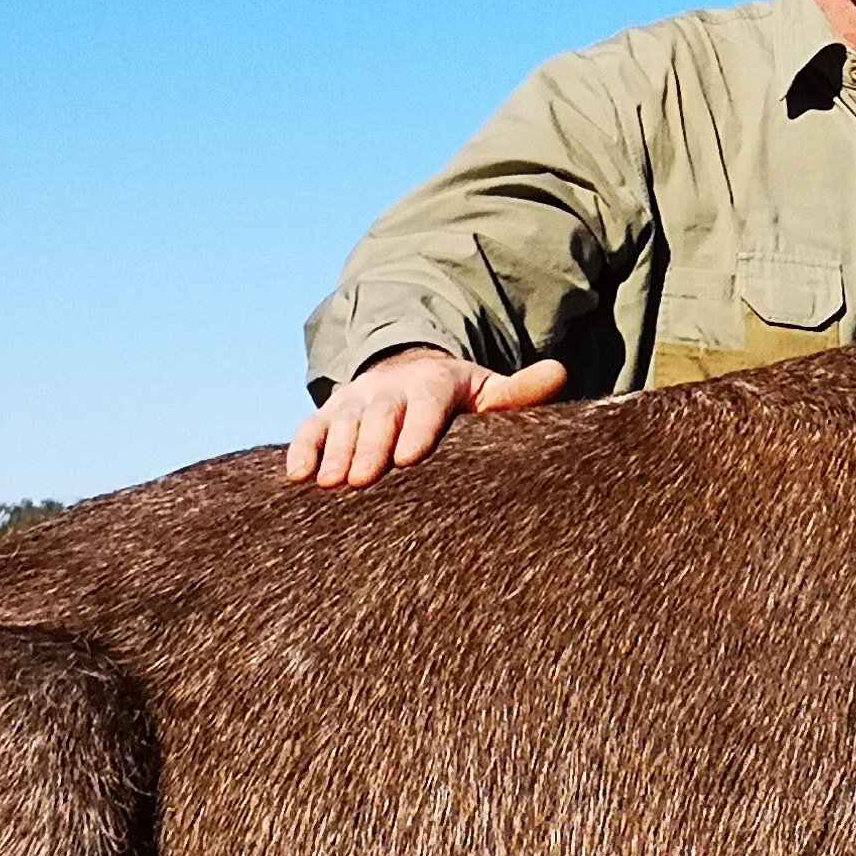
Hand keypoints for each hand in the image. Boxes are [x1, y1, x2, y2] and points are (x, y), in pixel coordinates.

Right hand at [285, 347, 569, 487]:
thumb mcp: (487, 392)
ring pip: (340, 422)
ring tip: (331, 484)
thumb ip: (519, 391)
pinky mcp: (328, 415)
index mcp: (433, 384)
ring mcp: (354, 401)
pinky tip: (297, 476)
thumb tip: (558, 372)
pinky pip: (309, 428)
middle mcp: (389, 389)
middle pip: (378, 414)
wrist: (407, 373)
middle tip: (364, 479)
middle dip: (369, 445)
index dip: (418, 428)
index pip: (427, 403)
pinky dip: (302, 449)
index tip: (410, 457)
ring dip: (334, 451)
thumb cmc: (455, 399)